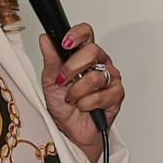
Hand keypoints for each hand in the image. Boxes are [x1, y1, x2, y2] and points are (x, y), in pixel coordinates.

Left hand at [39, 24, 122, 162]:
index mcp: (83, 55)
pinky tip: (82, 106)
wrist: (70, 128)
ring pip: (95, 76)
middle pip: (93, 51)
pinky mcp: (117, 95)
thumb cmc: (61, 103)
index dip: (78, 34)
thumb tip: (45, 39)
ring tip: (71, 99)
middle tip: (62, 80)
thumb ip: (50, 59)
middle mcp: (99, 63)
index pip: (87, 34)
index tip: (65, 43)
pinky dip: (86, 104)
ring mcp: (110, 78)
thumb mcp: (49, 80)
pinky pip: (101, 95)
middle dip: (72, 67)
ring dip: (76, 91)